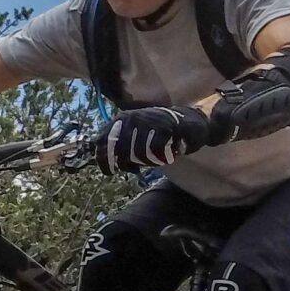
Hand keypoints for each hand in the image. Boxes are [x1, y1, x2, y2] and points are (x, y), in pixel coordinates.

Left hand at [96, 105, 214, 174]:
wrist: (185, 119)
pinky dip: (160, 158)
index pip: (103, 141)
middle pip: (121, 150)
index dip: (104, 159)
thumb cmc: (156, 131)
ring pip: (139, 153)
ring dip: (146, 161)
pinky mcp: (165, 130)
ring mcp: (148, 123)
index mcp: (121, 119)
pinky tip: (165, 156)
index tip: (110, 172)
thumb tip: (105, 162)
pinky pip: (156, 152)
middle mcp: (131, 118)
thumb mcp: (134, 133)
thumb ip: (120, 144)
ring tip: (154, 159)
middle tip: (134, 169)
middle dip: (125, 164)